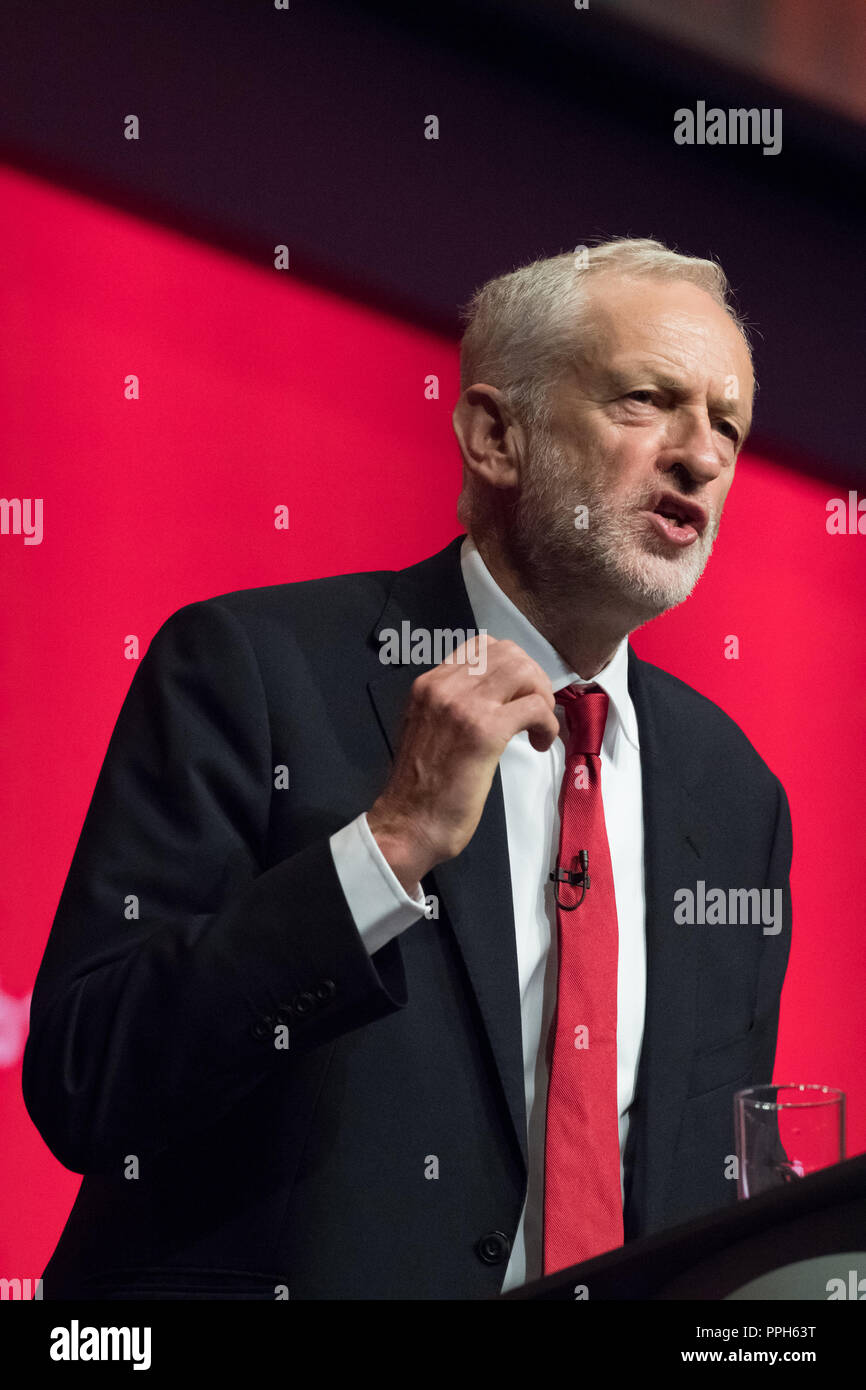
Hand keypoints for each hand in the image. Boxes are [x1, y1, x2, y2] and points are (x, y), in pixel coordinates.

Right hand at [367, 635, 559, 893]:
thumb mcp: (427, 728)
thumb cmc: (420, 786)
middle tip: (535, 711)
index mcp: (429, 683)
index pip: (482, 646)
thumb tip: (492, 695)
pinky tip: (538, 744)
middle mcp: (444, 685)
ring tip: (537, 727)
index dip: (512, 666)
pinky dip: (547, 724)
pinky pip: (535, 708)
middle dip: (533, 680)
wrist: (410, 822)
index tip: (519, 693)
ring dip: (542, 698)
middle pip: (509, 654)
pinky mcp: (485, 731)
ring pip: (524, 673)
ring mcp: (464, 705)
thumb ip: (451, 705)